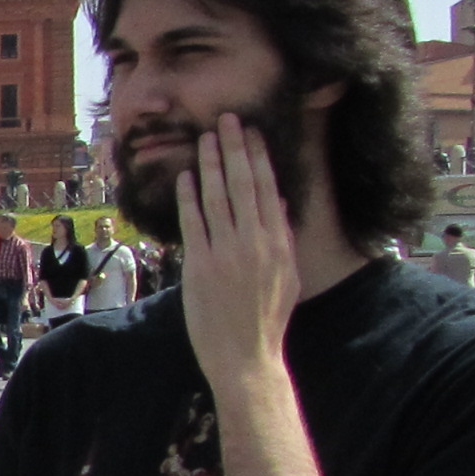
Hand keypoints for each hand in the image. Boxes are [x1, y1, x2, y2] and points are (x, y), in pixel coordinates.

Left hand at [177, 114, 299, 381]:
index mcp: (279, 244)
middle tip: (227, 119)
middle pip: (244, 185)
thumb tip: (280, 206)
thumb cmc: (266, 319)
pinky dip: (189, 197)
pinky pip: (194, 222)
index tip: (252, 133)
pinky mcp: (201, 266)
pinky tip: (186, 175)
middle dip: (236, 149)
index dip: (259, 158)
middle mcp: (255, 243)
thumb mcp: (287, 277)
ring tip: (205, 138)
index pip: (269, 190)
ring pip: (218, 198)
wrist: (245, 356)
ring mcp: (227, 253)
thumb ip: (283, 240)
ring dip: (211, 164)